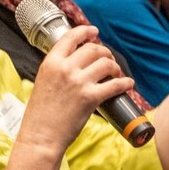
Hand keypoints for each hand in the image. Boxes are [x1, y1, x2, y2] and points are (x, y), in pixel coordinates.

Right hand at [24, 25, 136, 151]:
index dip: (86, 31)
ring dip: (115, 66)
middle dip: (105, 52)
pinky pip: (115, 85)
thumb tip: (74, 65)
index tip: (94, 31)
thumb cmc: (40, 115)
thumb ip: (56, 71)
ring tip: (116, 73)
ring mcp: (78, 82)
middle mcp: (65, 68)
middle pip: (93, 49)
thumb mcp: (42, 83)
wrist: (41, 137)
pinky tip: (128, 84)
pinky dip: (125, 83)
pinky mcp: (90, 97)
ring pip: (106, 64)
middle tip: (109, 60)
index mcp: (51, 63)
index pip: (71, 38)